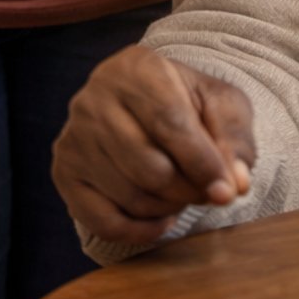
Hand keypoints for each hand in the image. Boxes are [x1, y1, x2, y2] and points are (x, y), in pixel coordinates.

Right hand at [54, 45, 255, 245]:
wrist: (145, 103)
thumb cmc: (188, 103)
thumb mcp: (222, 104)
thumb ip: (234, 138)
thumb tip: (235, 184)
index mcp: (136, 68)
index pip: (168, 122)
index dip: (202, 163)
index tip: (228, 191)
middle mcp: (94, 99)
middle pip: (149, 167)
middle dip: (188, 189)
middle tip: (206, 189)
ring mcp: (73, 136)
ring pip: (130, 196)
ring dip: (169, 207)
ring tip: (183, 192)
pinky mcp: (63, 171)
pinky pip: (103, 221)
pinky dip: (141, 230)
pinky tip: (162, 216)